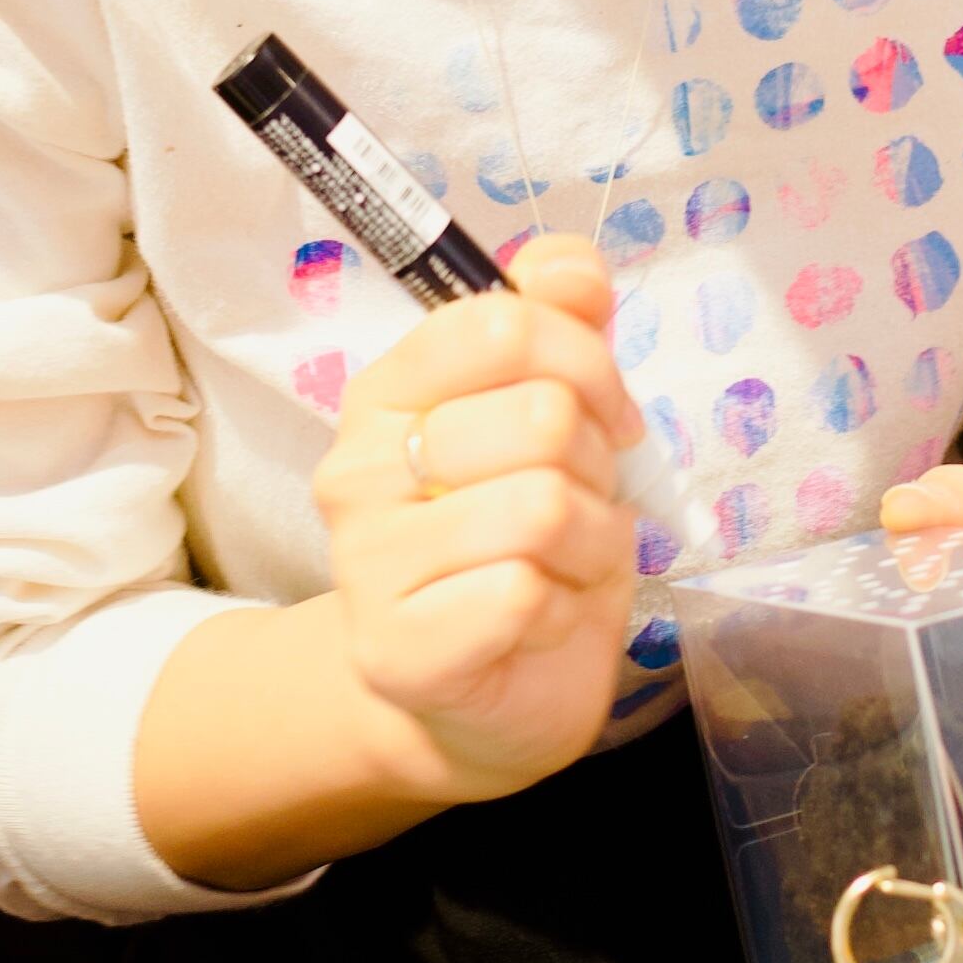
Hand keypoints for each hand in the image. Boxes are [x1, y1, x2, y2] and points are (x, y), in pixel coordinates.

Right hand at [315, 237, 647, 808]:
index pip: (500, 321)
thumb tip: (566, 264)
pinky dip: (563, 609)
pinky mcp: (401, 648)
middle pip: (542, 415)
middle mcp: (360, 466)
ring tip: (564, 566)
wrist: (474, 698)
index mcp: (392, 391)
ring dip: (591, 543)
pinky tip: (537, 620)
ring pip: (543, 505)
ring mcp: (368, 560)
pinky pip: (525, 593)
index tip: (602, 411)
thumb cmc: (519, 546)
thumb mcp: (555, 422)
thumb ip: (562, 326)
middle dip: (598, 464)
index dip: (585, 360)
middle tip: (580, 504)